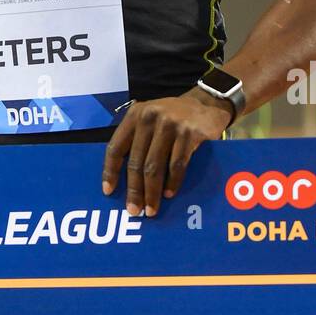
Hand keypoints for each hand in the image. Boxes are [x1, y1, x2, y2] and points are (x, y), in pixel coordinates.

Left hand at [101, 88, 231, 217]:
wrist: (207, 103)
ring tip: (151, 209)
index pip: (116, 147)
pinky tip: (169, 194)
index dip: (110, 171)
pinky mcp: (190, 133)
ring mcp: (170, 124)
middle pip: (136, 162)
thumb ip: (138, 140)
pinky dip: (172, 182)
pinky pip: (177, 164)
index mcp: (135, 115)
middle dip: (134, 190)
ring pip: (155, 166)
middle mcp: (150, 118)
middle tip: (134, 211)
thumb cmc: (173, 117)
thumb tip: (126, 180)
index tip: (108, 192)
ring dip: (152, 192)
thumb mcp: (150, 120)